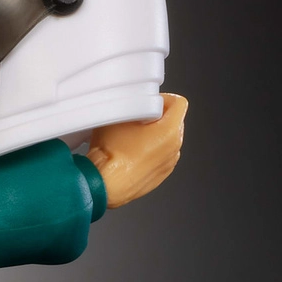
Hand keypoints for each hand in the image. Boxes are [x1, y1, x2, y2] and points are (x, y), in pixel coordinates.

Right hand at [87, 92, 187, 207]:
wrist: (102, 183)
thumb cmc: (110, 154)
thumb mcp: (118, 115)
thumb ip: (132, 104)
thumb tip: (133, 102)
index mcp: (170, 131)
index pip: (179, 103)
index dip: (162, 99)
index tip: (149, 103)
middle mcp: (174, 148)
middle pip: (174, 122)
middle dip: (158, 118)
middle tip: (137, 119)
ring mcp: (168, 164)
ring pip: (167, 141)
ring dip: (154, 136)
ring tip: (132, 138)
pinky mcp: (159, 176)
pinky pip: (160, 157)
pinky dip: (150, 153)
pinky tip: (131, 154)